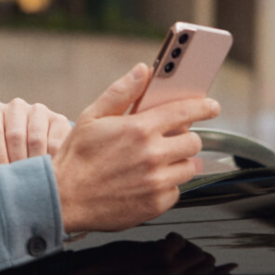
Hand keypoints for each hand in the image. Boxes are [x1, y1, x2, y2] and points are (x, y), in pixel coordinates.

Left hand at [0, 99, 71, 175]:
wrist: (34, 161)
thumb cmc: (3, 161)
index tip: (1, 175)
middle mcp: (15, 106)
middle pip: (14, 135)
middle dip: (15, 162)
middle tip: (18, 184)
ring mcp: (39, 110)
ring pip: (36, 138)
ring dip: (33, 163)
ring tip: (32, 182)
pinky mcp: (60, 120)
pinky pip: (55, 142)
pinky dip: (52, 160)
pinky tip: (49, 175)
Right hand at [52, 63, 219, 232]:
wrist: (63, 199)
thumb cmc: (75, 159)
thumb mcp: (91, 117)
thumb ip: (121, 92)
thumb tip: (142, 70)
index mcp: (139, 129)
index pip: (186, 112)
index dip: (203, 107)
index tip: (210, 107)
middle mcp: (152, 155)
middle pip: (193, 142)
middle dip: (185, 139)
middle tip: (169, 141)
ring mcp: (156, 181)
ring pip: (189, 167)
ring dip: (178, 163)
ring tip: (155, 163)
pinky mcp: (156, 204)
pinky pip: (176, 191)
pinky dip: (166, 186)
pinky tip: (146, 182)